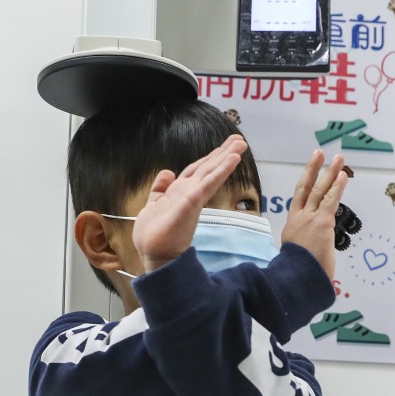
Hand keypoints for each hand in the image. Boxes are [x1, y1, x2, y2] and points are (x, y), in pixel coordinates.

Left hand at [134, 135, 247, 272]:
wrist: (155, 255)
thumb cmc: (154, 235)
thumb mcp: (153, 205)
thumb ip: (160, 189)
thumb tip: (167, 172)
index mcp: (181, 192)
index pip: (198, 170)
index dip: (210, 158)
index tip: (225, 147)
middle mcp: (190, 193)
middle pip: (208, 168)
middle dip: (224, 153)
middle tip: (240, 140)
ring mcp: (193, 197)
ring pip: (212, 172)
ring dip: (226, 158)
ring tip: (241, 145)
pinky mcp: (193, 201)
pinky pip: (209, 182)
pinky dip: (221, 170)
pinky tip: (232, 159)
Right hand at [282, 149, 348, 278]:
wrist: (296, 278)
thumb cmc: (299, 273)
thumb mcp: (298, 255)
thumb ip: (306, 246)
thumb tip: (313, 249)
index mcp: (292, 226)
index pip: (299, 199)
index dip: (305, 183)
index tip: (310, 171)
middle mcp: (298, 218)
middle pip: (306, 187)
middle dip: (313, 169)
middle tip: (319, 153)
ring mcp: (309, 218)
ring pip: (319, 190)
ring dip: (329, 172)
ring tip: (337, 158)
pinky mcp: (321, 222)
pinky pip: (330, 199)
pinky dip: (337, 186)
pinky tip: (343, 175)